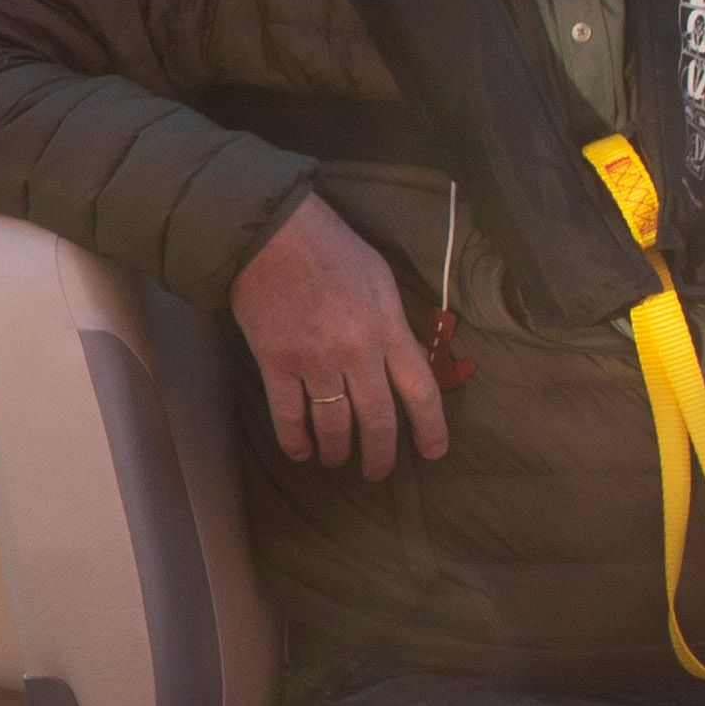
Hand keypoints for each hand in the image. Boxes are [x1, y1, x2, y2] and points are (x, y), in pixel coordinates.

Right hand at [228, 193, 447, 479]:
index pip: (420, 390)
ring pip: (334, 425)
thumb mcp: (379, 278)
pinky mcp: (277, 363)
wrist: (271, 233)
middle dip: (381, 455)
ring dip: (338, 451)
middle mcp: (357, 352)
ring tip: (337, 460)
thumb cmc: (330, 247)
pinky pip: (288, 416)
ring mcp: (315, 360)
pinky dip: (296, 441)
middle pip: (378, 419)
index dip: (431, 429)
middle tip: (378, 472)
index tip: (433, 452)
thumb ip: (393, 323)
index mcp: (388, 328)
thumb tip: (402, 358)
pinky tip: (302, 452)